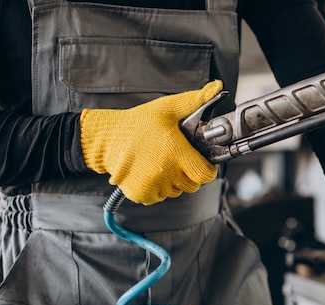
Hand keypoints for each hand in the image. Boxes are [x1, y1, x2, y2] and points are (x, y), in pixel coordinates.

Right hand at [79, 80, 222, 204]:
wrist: (107, 138)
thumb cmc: (138, 124)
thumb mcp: (168, 108)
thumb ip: (195, 100)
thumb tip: (217, 88)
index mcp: (176, 152)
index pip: (205, 174)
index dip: (206, 169)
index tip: (200, 162)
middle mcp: (166, 172)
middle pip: (192, 184)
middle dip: (190, 173)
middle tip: (177, 158)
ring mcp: (152, 185)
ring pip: (176, 191)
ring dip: (173, 181)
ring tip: (160, 162)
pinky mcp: (140, 193)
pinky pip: (159, 197)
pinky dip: (157, 188)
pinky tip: (150, 171)